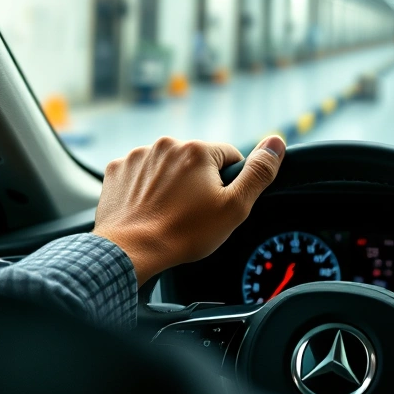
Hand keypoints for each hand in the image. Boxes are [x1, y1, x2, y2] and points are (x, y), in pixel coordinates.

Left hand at [94, 135, 285, 285]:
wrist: (130, 251)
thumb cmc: (183, 233)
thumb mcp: (234, 207)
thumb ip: (259, 173)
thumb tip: (276, 142)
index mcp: (197, 150)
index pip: (229, 157)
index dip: (229, 183)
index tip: (217, 204)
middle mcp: (166, 145)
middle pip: (196, 161)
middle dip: (199, 182)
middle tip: (194, 213)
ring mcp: (138, 157)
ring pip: (168, 167)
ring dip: (171, 184)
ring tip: (169, 213)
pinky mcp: (117, 170)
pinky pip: (140, 174)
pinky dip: (146, 188)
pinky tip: (148, 209)